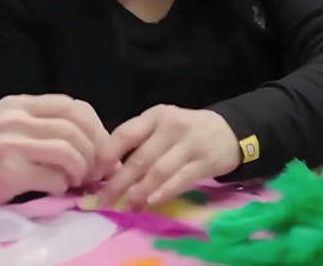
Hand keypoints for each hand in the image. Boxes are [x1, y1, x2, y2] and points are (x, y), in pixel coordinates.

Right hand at [0, 94, 115, 211]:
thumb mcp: (9, 128)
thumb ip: (44, 126)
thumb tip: (92, 141)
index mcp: (18, 104)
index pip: (73, 106)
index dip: (96, 128)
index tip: (100, 148)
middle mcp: (15, 118)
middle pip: (76, 127)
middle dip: (94, 151)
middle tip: (95, 170)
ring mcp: (11, 143)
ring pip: (69, 149)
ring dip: (82, 170)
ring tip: (77, 180)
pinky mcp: (9, 171)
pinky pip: (53, 177)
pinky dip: (63, 186)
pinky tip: (56, 189)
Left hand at [97, 105, 240, 210]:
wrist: (227, 131)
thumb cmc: (184, 131)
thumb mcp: (161, 126)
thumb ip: (139, 142)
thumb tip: (108, 171)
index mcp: (153, 117)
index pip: (125, 134)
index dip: (107, 155)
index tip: (94, 175)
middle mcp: (170, 127)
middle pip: (140, 157)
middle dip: (119, 182)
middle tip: (104, 200)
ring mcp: (189, 144)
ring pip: (159, 170)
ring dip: (141, 191)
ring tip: (128, 205)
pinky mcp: (205, 161)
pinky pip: (182, 179)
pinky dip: (166, 192)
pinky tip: (152, 202)